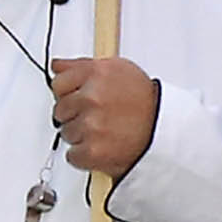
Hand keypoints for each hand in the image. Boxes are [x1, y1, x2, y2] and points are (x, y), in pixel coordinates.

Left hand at [48, 54, 160, 179]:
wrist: (164, 130)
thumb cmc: (144, 101)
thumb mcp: (117, 70)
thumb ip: (81, 66)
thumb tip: (57, 66)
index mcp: (96, 74)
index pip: (58, 83)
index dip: (69, 93)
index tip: (81, 99)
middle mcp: (92, 98)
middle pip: (60, 110)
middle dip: (75, 114)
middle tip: (99, 116)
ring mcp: (91, 125)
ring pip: (66, 133)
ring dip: (81, 135)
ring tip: (105, 131)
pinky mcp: (92, 151)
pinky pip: (73, 155)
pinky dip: (85, 155)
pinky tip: (103, 145)